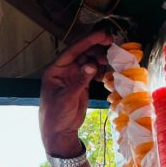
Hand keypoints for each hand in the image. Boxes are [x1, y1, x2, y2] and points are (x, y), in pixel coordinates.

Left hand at [40, 31, 111, 155]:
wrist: (59, 132)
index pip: (72, 50)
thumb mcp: (67, 98)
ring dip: (99, 57)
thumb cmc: (56, 115)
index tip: (102, 34)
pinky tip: (103, 73)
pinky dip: (99, 69)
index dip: (87, 41)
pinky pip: (91, 70)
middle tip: (111, 42)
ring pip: (88, 59)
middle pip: (81, 52)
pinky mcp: (81, 82)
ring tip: (107, 61)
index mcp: (55, 70)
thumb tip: (91, 65)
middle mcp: (64, 70)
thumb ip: (79, 81)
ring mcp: (73, 76)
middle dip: (95, 46)